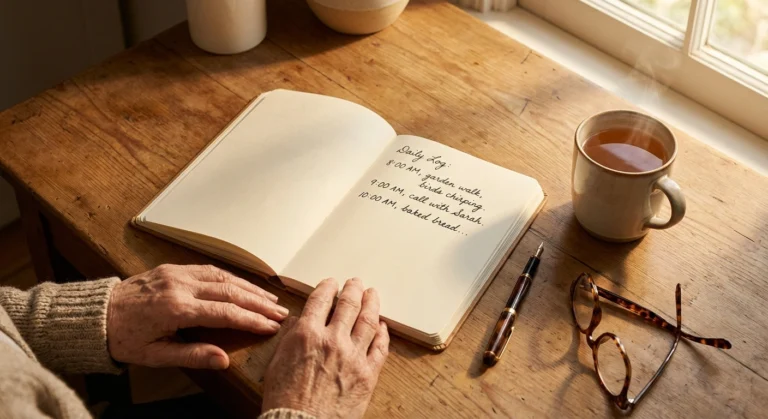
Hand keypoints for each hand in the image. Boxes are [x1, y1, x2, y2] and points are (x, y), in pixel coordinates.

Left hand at [107, 264, 287, 368]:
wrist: (94, 315)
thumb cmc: (122, 338)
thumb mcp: (155, 356)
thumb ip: (192, 355)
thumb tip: (223, 360)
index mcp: (175, 308)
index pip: (225, 312)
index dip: (252, 319)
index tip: (272, 326)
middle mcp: (179, 285)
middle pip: (230, 290)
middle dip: (259, 302)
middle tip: (281, 311)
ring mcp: (176, 273)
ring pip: (222, 276)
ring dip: (249, 287)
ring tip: (270, 298)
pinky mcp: (172, 267)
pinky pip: (208, 269)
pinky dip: (231, 276)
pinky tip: (243, 285)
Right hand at [262, 278, 389, 418]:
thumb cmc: (284, 400)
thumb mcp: (277, 362)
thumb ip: (291, 338)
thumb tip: (300, 323)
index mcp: (307, 334)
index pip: (321, 300)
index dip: (328, 287)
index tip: (332, 283)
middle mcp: (333, 340)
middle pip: (349, 305)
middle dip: (353, 290)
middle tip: (356, 283)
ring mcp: (353, 356)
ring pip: (368, 321)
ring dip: (371, 304)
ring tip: (372, 295)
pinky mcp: (367, 374)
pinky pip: (380, 348)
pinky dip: (382, 334)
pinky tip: (382, 326)